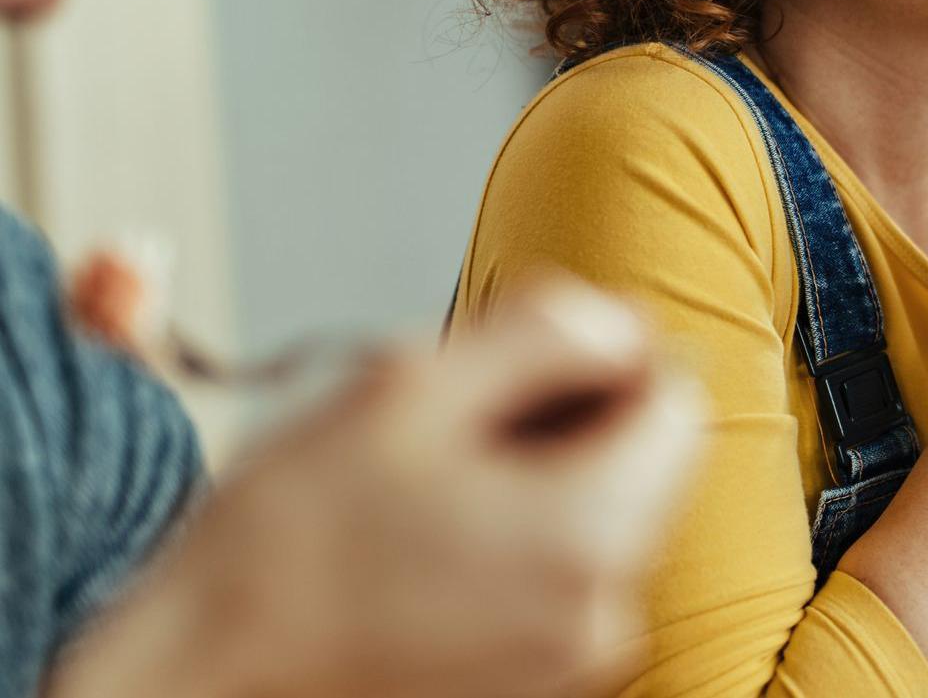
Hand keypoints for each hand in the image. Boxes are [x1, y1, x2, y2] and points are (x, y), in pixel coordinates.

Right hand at [54, 278, 701, 697]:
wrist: (197, 680)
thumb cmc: (281, 547)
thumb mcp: (409, 387)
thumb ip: (544, 330)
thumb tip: (622, 320)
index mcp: (592, 530)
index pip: (677, 398)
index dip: (607, 354)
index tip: (525, 354)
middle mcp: (606, 612)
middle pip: (644, 463)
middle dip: (568, 419)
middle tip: (454, 419)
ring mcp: (572, 661)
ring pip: (600, 520)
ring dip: (537, 481)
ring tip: (424, 488)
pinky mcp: (533, 685)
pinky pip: (560, 583)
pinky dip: (514, 546)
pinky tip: (424, 544)